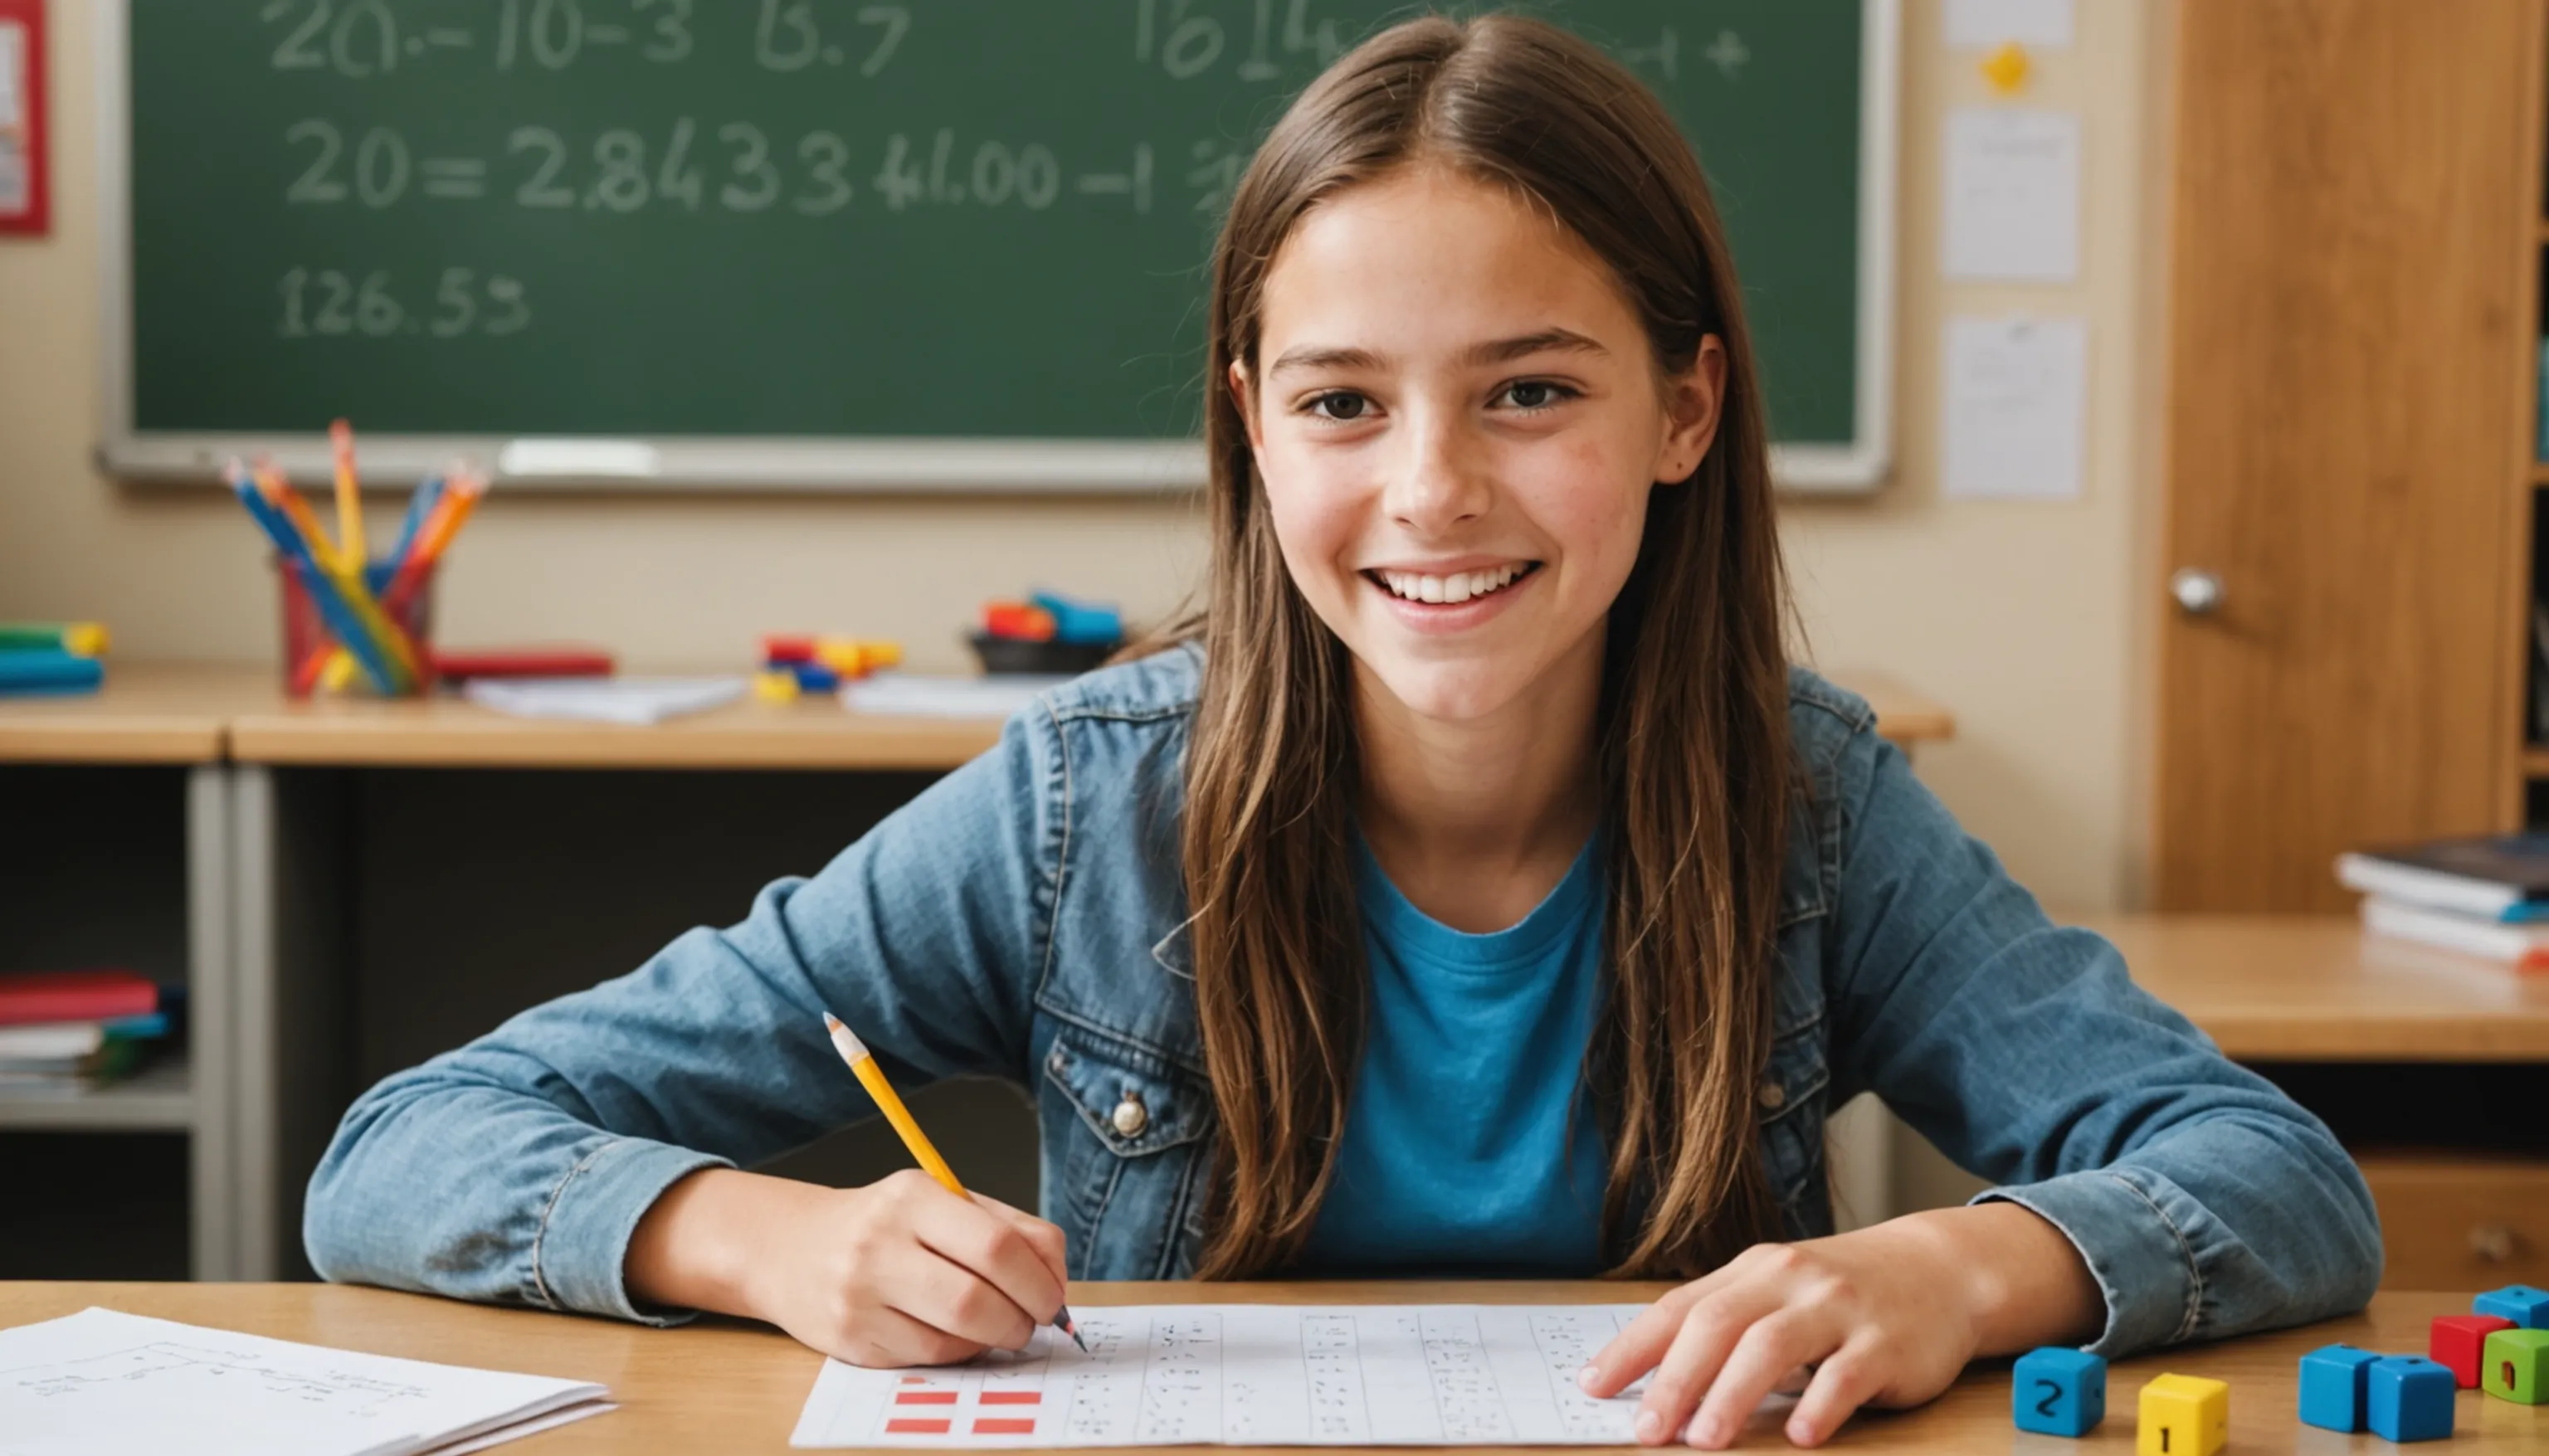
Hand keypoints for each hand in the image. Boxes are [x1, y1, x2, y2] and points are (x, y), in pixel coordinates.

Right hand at [626, 1167, 1068, 1367]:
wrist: (791, 1249)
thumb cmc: (885, 1225)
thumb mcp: (939, 1202)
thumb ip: (1004, 1227)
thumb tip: (1057, 1274)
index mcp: (914, 1196)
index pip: (998, 1244)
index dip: (1040, 1278)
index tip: (1055, 1293)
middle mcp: (881, 1243)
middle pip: (977, 1296)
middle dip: (1024, 1315)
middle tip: (1036, 1319)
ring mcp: (861, 1294)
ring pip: (955, 1334)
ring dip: (996, 1337)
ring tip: (1002, 1326)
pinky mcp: (851, 1339)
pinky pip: (929, 1356)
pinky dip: (960, 1350)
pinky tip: (959, 1333)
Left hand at [1577, 1205, 2100, 1448]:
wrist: (1941, 1270)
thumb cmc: (1842, 1293)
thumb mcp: (1780, 1291)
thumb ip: (1726, 1324)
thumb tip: (1652, 1377)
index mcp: (1754, 1271)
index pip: (1681, 1306)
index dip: (1633, 1347)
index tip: (1593, 1385)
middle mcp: (1791, 1281)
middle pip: (1719, 1324)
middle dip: (1676, 1378)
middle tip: (1648, 1429)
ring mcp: (1840, 1309)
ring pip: (1774, 1346)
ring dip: (1733, 1394)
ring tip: (1705, 1439)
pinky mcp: (1887, 1343)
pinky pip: (1847, 1375)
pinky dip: (1820, 1405)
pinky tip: (1799, 1436)